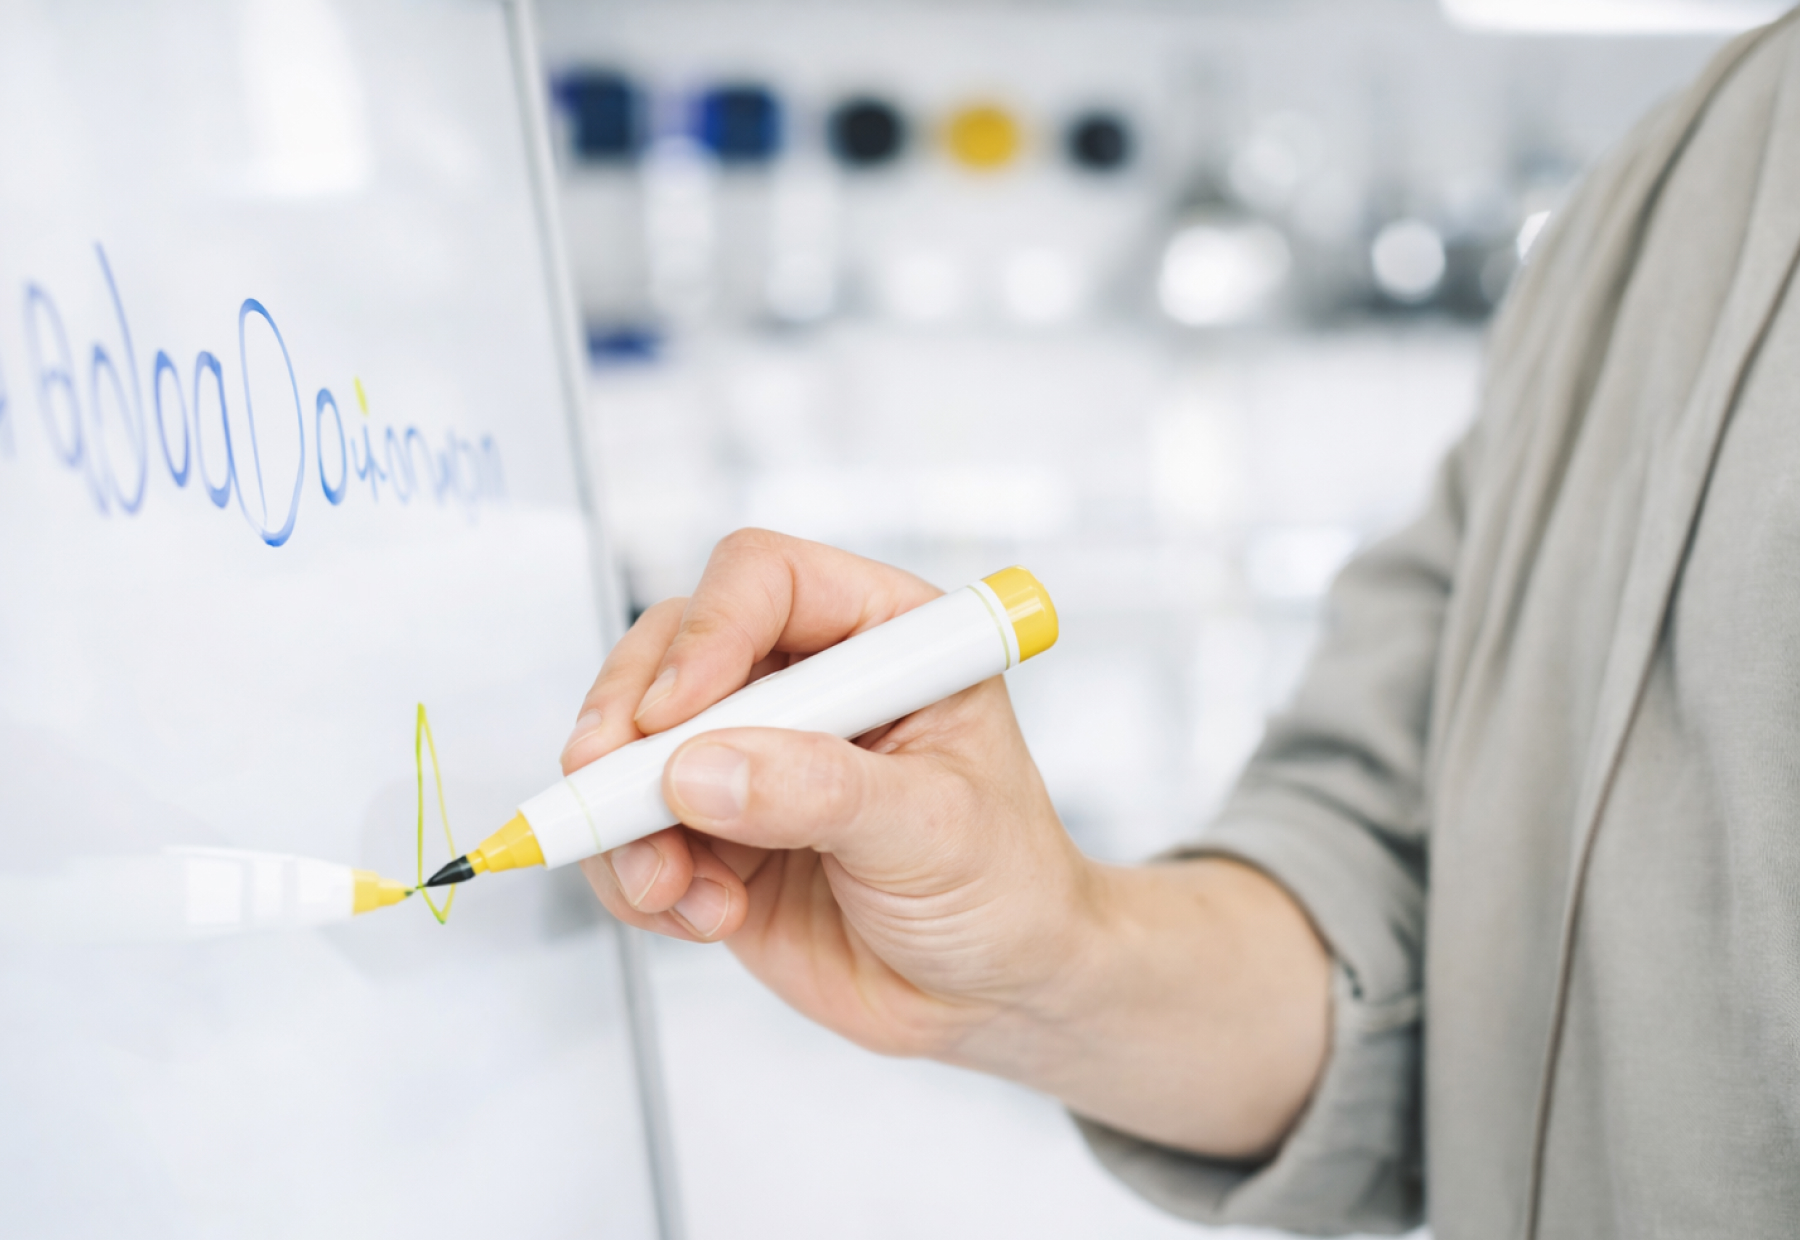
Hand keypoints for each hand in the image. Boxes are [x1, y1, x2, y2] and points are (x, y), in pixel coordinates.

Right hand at [562, 530, 1091, 1059]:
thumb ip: (820, 792)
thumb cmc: (1003, 887)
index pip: (766, 580)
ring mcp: (751, 755)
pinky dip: (636, 876)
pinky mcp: (713, 832)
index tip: (673, 717)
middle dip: (628, 724)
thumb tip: (700, 770)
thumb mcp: (933, 829)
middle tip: (610, 794)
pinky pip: (629, 832)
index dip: (707, 634)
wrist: (992, 994)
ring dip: (625, 818)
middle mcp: (807, 680)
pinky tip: (701, 918)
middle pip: (671, 649)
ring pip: (632, 743)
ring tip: (671, 890)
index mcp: (881, 635)